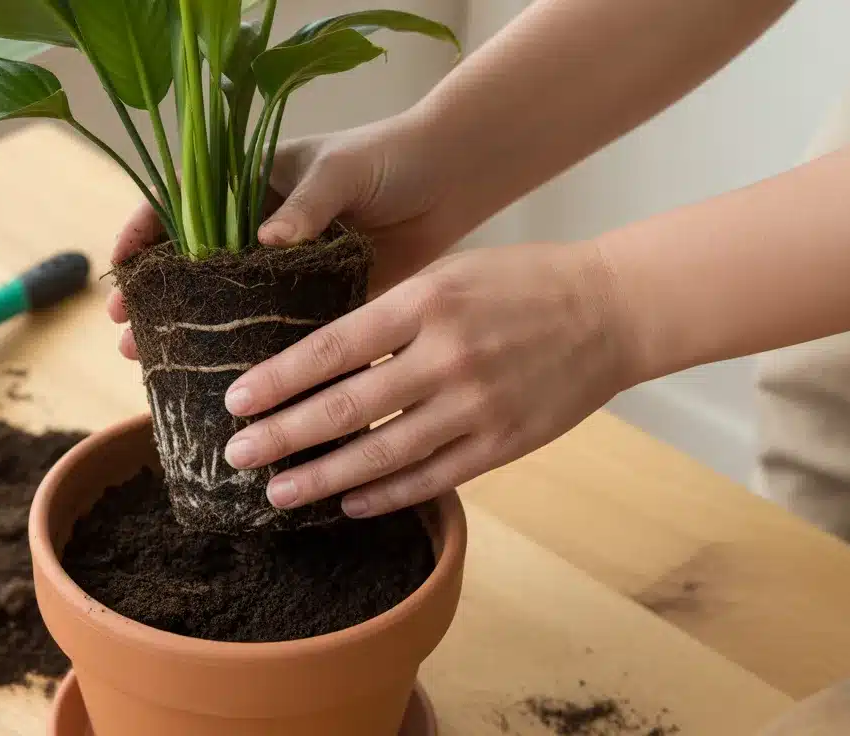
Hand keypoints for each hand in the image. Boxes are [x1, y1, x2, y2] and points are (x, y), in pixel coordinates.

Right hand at [108, 108, 462, 359]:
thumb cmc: (390, 157)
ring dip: (192, 335)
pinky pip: (277, 329)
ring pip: (227, 305)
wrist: (451, 180)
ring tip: (155, 365)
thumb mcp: (340, 169)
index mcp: (250, 182)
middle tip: (127, 335)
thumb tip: (267, 239)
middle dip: (155, 299)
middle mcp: (258, 226)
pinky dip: (252, 354)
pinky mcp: (319, 298)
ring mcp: (286, 267)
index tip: (121, 268)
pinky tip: (227, 381)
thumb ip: (304, 203)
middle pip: (191, 265)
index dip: (143, 234)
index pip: (180, 204)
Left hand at [220, 242, 635, 517]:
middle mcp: (447, 355)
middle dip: (283, 436)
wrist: (613, 310)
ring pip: (383, 454)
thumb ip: (388, 311)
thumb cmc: (522, 282)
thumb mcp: (449, 273)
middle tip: (237, 456)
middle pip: (345, 408)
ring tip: (278, 493)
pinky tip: (349, 505)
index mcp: (426, 301)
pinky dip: (386, 494)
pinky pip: (432, 478)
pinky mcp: (504, 444)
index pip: (331, 348)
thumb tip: (318, 353)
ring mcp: (477, 405)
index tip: (236, 401)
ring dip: (323, 479)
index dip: (278, 380)